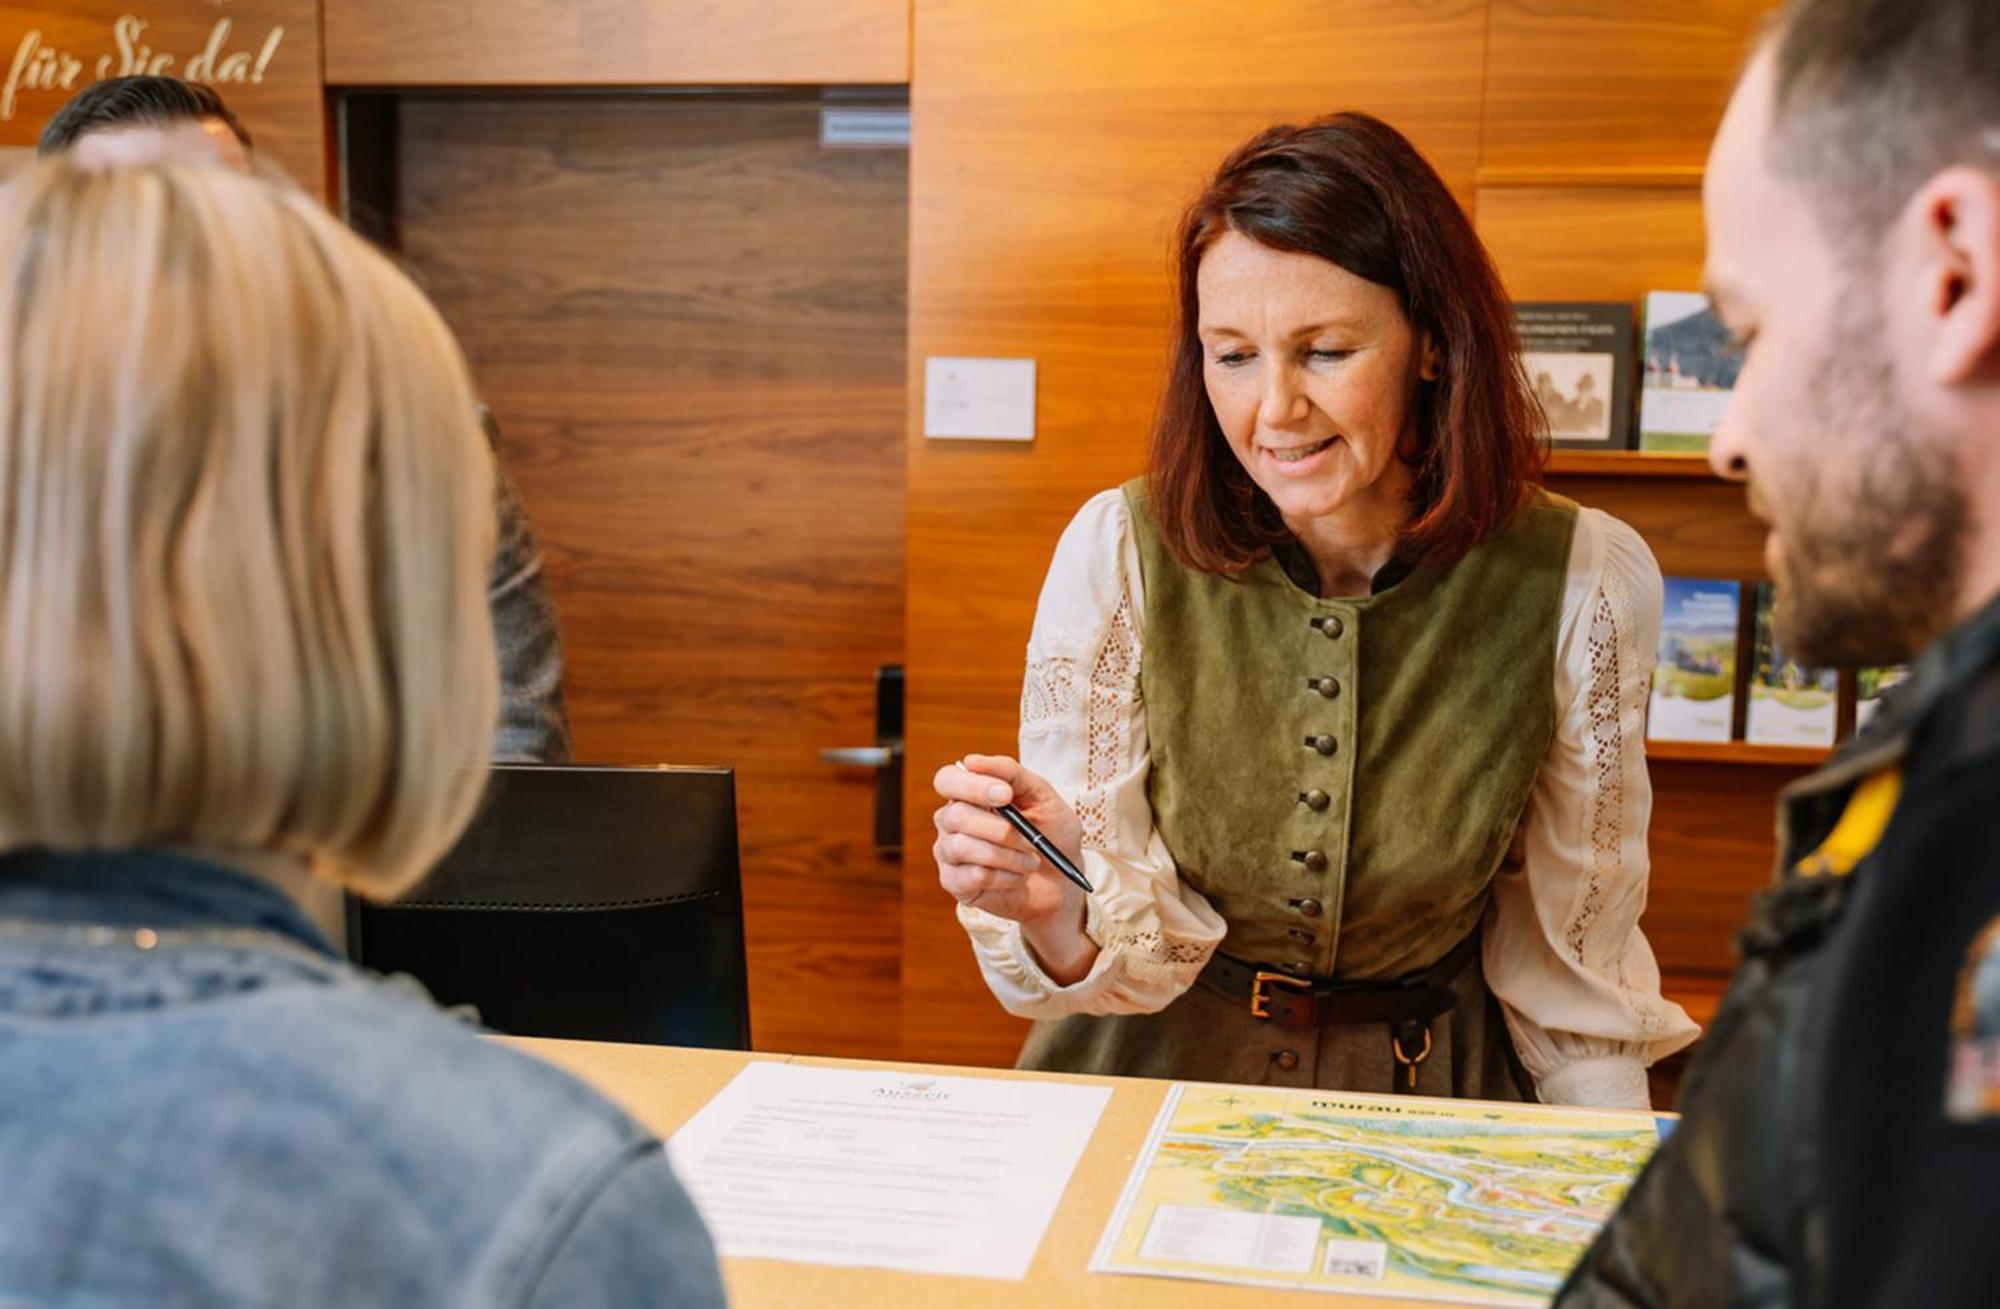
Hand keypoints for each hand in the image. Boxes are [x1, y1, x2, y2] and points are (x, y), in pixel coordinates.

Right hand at [931, 753, 1083, 930]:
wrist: (1063, 882)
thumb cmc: (1052, 834)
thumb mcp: (1042, 796)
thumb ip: (1011, 774)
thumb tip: (972, 761)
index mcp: (969, 794)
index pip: (947, 779)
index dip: (972, 786)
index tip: (1005, 794)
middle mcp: (952, 820)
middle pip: (955, 815)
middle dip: (1000, 829)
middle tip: (1030, 839)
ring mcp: (950, 852)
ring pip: (962, 847)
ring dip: (1007, 855)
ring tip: (1031, 861)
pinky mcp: (954, 883)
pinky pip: (972, 876)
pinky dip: (1004, 877)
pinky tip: (1017, 878)